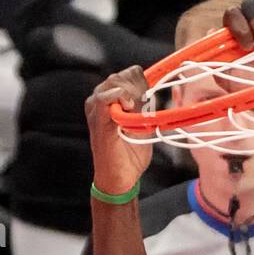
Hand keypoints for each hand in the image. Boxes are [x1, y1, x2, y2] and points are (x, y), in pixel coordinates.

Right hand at [85, 67, 153, 196]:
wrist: (120, 179)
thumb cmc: (130, 156)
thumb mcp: (143, 127)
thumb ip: (146, 110)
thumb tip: (155, 95)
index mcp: (110, 100)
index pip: (127, 75)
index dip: (142, 82)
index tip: (151, 99)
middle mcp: (100, 99)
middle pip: (122, 75)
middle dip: (138, 88)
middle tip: (145, 109)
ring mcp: (96, 106)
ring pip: (115, 81)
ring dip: (132, 94)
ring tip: (137, 113)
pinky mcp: (96, 116)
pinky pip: (106, 96)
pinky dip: (120, 97)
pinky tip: (128, 107)